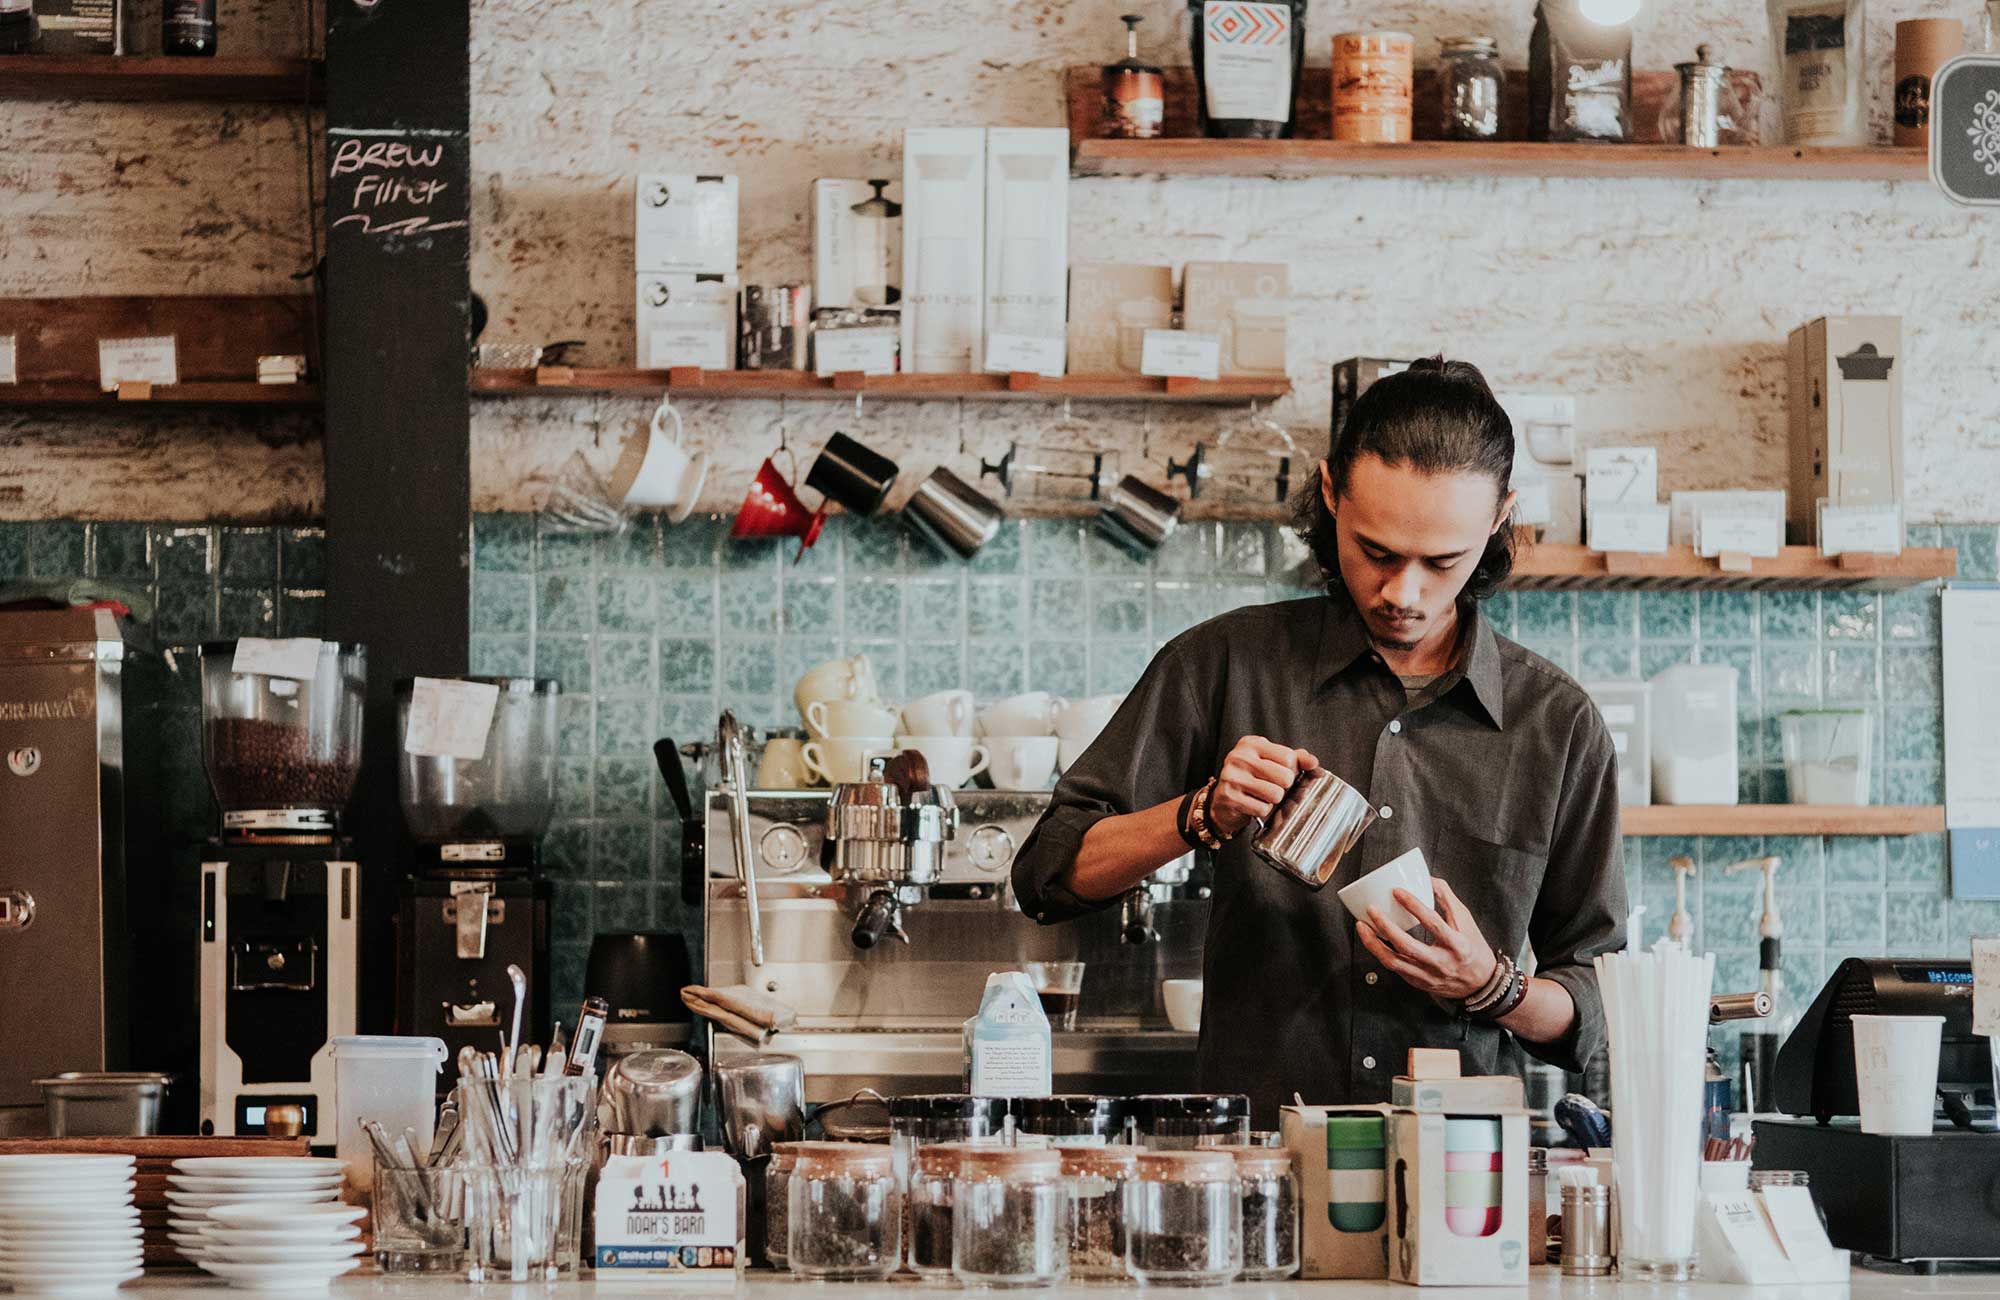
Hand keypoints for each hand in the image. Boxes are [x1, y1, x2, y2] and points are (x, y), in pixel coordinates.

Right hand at [1207, 736, 1317, 837]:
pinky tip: (1252, 804)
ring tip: (1262, 796)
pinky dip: (1262, 811)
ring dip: (1274, 800)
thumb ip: (1296, 758)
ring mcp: (1232, 777)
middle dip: (1284, 787)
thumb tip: (1314, 763)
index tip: (1280, 772)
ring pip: (1275, 794)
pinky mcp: (1229, 797)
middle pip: (1285, 777)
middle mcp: (1239, 757)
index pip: (1289, 757)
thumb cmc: (1252, 778)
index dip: (1291, 770)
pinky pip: (1263, 809)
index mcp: (1251, 744)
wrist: (1222, 801)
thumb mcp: (1271, 761)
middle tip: (1271, 786)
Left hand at [1355, 877, 1498, 1001]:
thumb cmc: (1473, 950)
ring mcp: (1427, 975)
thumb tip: (1428, 879)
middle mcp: (1441, 963)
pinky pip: (1394, 967)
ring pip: (1394, 961)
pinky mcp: (1417, 982)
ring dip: (1373, 943)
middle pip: (1407, 946)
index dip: (1414, 906)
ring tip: (1362, 925)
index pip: (1434, 923)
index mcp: (1457, 945)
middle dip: (1385, 926)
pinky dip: (1379, 953)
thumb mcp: (1466, 922)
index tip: (1397, 891)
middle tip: (1372, 909)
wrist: (1480, 985)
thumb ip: (1447, 899)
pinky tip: (1371, 940)